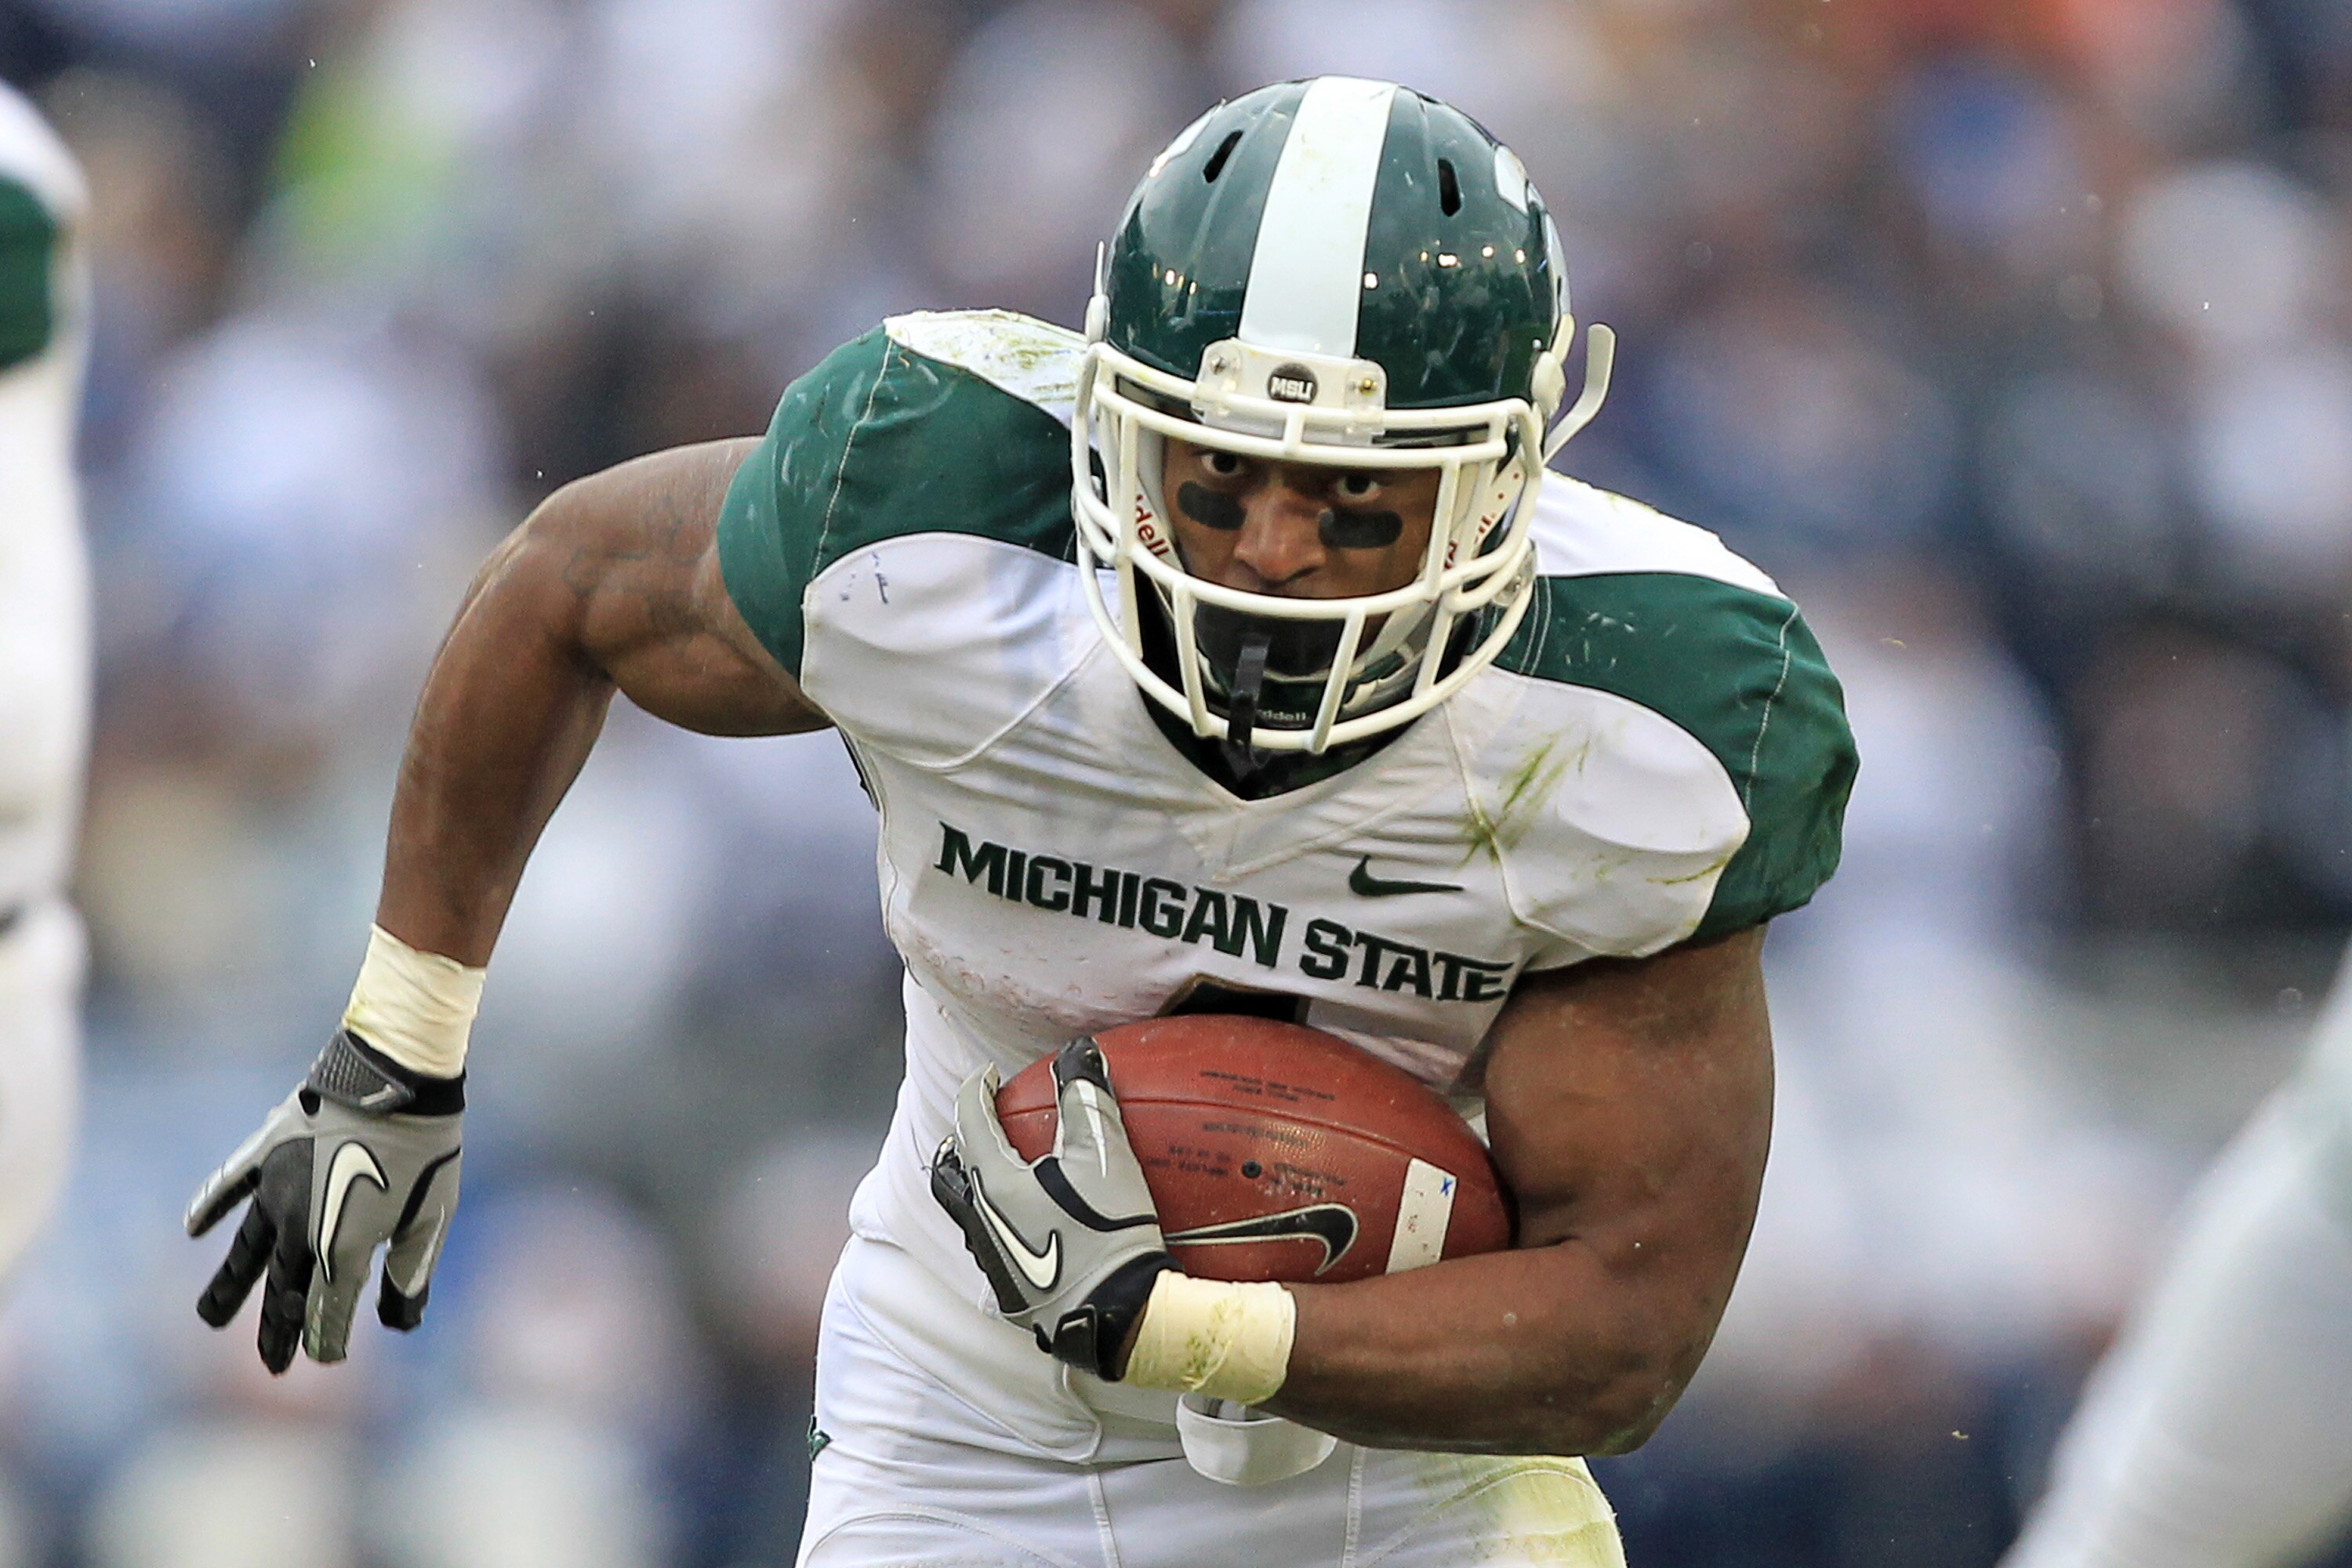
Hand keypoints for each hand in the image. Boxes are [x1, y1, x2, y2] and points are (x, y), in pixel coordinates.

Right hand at [186, 1030, 463, 1371]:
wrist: (399, 1081)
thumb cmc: (425, 1152)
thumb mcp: (431, 1221)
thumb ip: (410, 1275)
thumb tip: (400, 1323)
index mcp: (338, 1251)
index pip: (324, 1310)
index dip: (324, 1340)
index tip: (324, 1360)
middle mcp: (297, 1228)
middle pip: (281, 1289)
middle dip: (277, 1330)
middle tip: (271, 1366)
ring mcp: (276, 1189)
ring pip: (247, 1249)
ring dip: (229, 1285)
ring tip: (209, 1318)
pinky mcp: (269, 1151)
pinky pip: (231, 1184)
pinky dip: (211, 1205)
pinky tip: (192, 1228)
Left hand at [930, 1039, 1176, 1379]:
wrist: (1119, 1313)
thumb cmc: (1107, 1229)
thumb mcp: (1103, 1153)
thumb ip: (1086, 1096)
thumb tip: (1079, 1052)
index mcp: (993, 1184)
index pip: (970, 1122)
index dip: (977, 1090)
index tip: (990, 1076)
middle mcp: (980, 1223)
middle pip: (949, 1174)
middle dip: (959, 1143)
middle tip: (978, 1124)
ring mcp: (993, 1262)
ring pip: (967, 1212)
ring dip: (975, 1184)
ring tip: (998, 1170)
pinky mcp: (1012, 1292)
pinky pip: (992, 1245)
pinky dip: (999, 1221)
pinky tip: (1028, 1221)